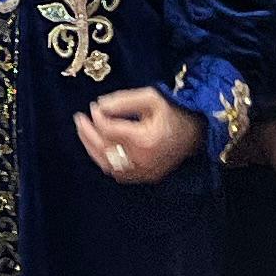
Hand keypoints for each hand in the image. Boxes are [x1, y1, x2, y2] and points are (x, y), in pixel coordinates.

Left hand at [75, 88, 199, 186]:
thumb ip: (122, 101)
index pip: (109, 131)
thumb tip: (98, 107)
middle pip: (104, 149)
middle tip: (78, 119)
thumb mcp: (150, 98)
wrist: (196, 132)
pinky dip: (104, 160)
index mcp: (145, 139)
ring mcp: (144, 172)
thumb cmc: (173, 112)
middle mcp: (143, 160)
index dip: (97, 118)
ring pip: (108, 165)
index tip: (93, 107)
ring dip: (92, 148)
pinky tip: (98, 147)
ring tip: (83, 132)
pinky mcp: (145, 177)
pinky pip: (118, 173)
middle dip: (87, 133)